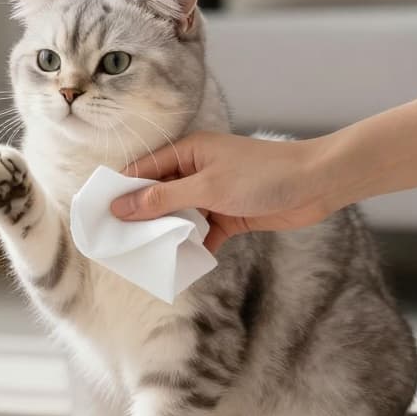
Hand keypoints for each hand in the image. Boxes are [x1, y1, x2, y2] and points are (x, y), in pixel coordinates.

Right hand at [110, 132, 341, 251]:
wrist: (317, 184)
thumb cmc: (264, 175)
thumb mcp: (207, 187)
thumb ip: (164, 199)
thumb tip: (123, 207)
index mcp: (188, 152)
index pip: (143, 170)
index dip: (120, 191)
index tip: (98, 215)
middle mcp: (197, 170)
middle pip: (157, 195)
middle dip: (140, 217)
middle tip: (116, 242)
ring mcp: (213, 194)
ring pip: (178, 216)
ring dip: (166, 234)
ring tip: (143, 257)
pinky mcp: (230, 215)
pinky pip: (202, 233)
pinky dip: (193, 246)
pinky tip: (180, 264)